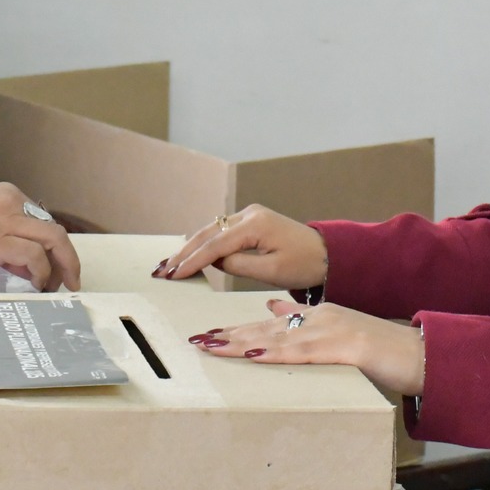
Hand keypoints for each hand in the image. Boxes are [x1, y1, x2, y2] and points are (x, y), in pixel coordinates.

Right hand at [0, 183, 80, 290]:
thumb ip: (3, 235)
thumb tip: (24, 261)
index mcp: (6, 195)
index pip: (42, 221)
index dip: (52, 247)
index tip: (54, 266)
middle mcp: (11, 202)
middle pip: (54, 230)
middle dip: (67, 258)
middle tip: (68, 280)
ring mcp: (5, 220)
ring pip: (52, 240)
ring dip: (60, 267)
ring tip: (56, 287)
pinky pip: (33, 256)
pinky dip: (40, 273)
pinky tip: (36, 285)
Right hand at [156, 204, 327, 288]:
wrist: (326, 253)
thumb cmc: (304, 264)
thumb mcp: (271, 272)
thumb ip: (238, 265)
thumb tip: (214, 261)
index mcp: (256, 225)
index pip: (215, 244)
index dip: (192, 260)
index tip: (174, 274)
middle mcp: (250, 214)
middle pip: (208, 233)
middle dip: (184, 252)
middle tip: (162, 270)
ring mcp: (250, 215)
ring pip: (211, 230)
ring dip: (191, 247)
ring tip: (170, 264)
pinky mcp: (251, 221)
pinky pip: (221, 232)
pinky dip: (204, 243)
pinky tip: (190, 254)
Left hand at [192, 299, 425, 395]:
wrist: (419, 352)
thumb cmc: (383, 351)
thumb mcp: (341, 332)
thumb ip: (306, 321)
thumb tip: (274, 309)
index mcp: (317, 316)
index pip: (269, 324)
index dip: (238, 329)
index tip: (211, 334)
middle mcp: (319, 319)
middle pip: (266, 328)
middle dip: (230, 335)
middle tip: (198, 340)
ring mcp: (330, 332)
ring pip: (277, 338)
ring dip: (242, 343)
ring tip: (214, 347)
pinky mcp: (343, 349)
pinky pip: (302, 352)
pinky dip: (276, 353)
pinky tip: (255, 354)